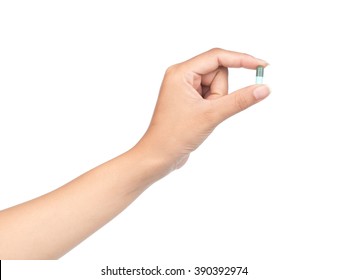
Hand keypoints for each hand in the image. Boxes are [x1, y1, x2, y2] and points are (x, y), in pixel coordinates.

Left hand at [137, 48, 269, 170]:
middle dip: (219, 93)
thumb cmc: (176, 135)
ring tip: (202, 117)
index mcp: (181, 72)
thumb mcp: (211, 115)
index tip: (263, 66)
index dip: (242, 59)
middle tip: (207, 110)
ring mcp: (185, 88)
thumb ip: (239, 100)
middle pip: (218, 73)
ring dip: (216, 103)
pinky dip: (213, 107)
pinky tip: (200, 119)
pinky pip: (211, 96)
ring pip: (216, 86)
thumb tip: (264, 88)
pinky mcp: (189, 100)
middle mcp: (181, 76)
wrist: (159, 157)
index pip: (217, 57)